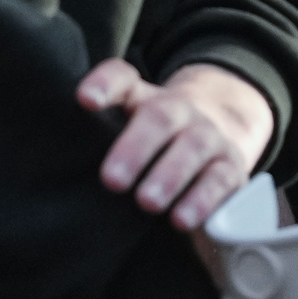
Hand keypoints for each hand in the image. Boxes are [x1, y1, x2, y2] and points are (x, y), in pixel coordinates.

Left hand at [79, 59, 273, 229]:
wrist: (222, 127)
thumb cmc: (159, 138)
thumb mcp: (131, 127)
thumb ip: (99, 132)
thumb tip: (65, 155)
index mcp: (146, 98)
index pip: (123, 79)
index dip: (105, 84)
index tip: (86, 99)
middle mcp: (181, 111)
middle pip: (160, 116)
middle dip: (136, 147)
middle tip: (112, 180)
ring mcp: (210, 136)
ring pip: (195, 147)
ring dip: (171, 175)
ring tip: (148, 202)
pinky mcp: (232, 167)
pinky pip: (222, 180)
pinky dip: (204, 200)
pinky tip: (183, 219)